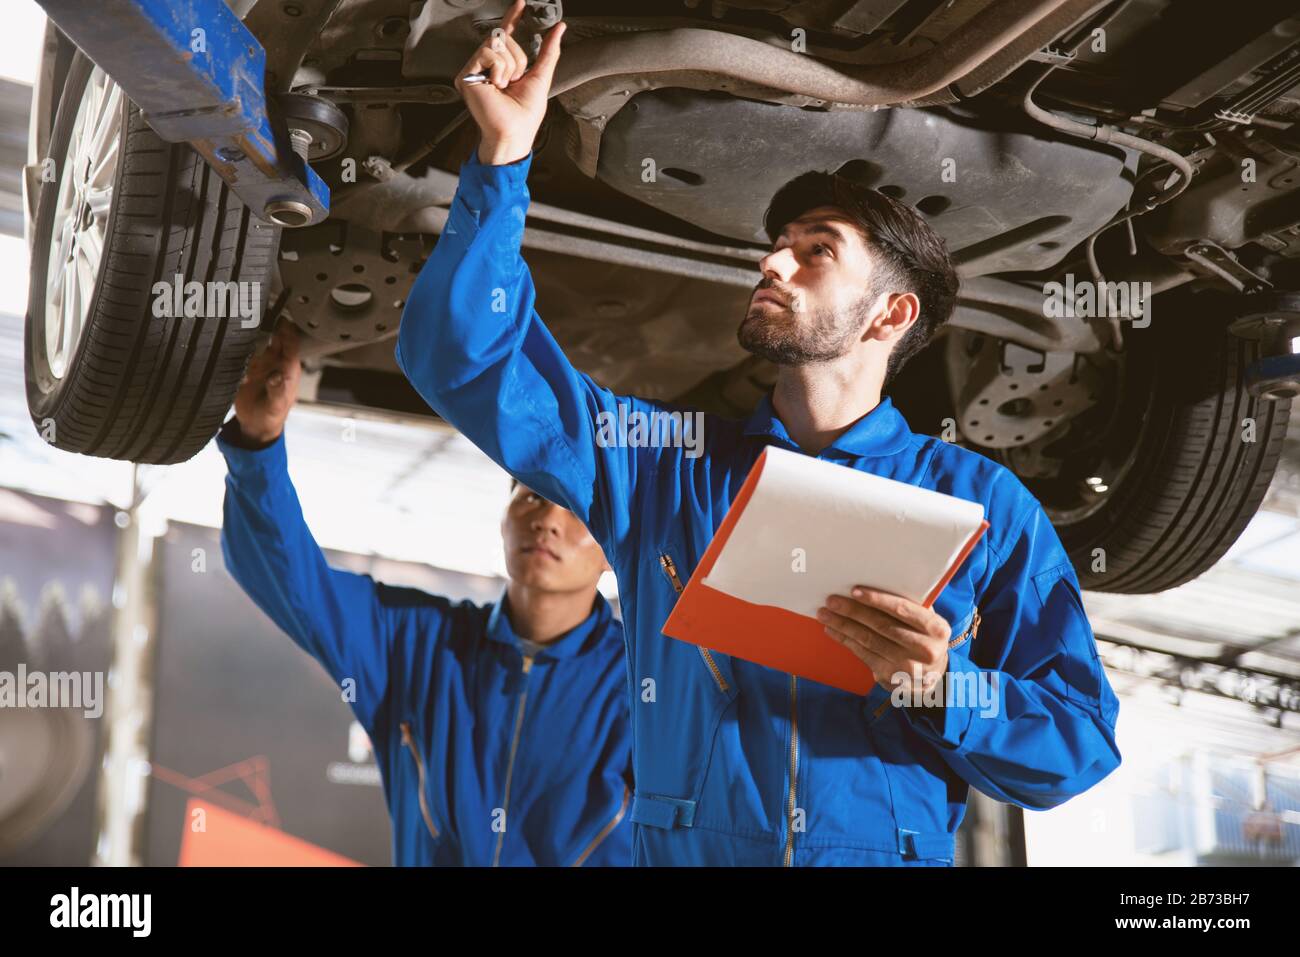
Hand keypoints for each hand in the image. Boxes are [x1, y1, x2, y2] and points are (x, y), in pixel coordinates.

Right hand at [234, 323, 300, 443]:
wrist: (255, 426)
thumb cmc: (272, 416)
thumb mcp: (276, 406)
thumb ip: (277, 391)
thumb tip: (277, 376)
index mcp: (288, 369)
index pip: (291, 345)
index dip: (288, 331)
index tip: (281, 318)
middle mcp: (276, 362)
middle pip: (275, 337)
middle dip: (270, 323)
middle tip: (259, 309)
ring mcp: (261, 363)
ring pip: (259, 341)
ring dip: (254, 329)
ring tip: (244, 314)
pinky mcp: (247, 367)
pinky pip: (244, 350)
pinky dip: (239, 342)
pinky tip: (231, 332)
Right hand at [455, 0, 564, 164]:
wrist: (513, 133)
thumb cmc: (524, 115)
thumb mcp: (541, 77)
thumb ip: (549, 52)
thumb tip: (560, 29)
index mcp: (502, 66)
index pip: (507, 35)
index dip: (512, 17)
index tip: (520, 4)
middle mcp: (486, 66)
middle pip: (503, 37)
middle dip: (518, 58)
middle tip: (514, 81)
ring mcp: (474, 70)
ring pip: (497, 44)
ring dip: (510, 66)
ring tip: (504, 86)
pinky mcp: (466, 75)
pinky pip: (488, 53)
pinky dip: (499, 70)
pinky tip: (495, 86)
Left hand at [817, 587, 949, 694]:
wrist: (933, 675)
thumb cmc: (924, 637)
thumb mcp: (927, 622)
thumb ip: (909, 606)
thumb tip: (872, 585)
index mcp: (936, 629)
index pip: (902, 610)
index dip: (877, 599)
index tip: (855, 591)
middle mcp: (925, 649)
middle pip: (881, 625)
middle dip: (853, 611)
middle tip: (831, 601)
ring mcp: (907, 666)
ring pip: (868, 640)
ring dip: (843, 626)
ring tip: (825, 614)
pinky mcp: (890, 676)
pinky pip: (863, 654)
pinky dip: (846, 640)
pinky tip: (833, 630)